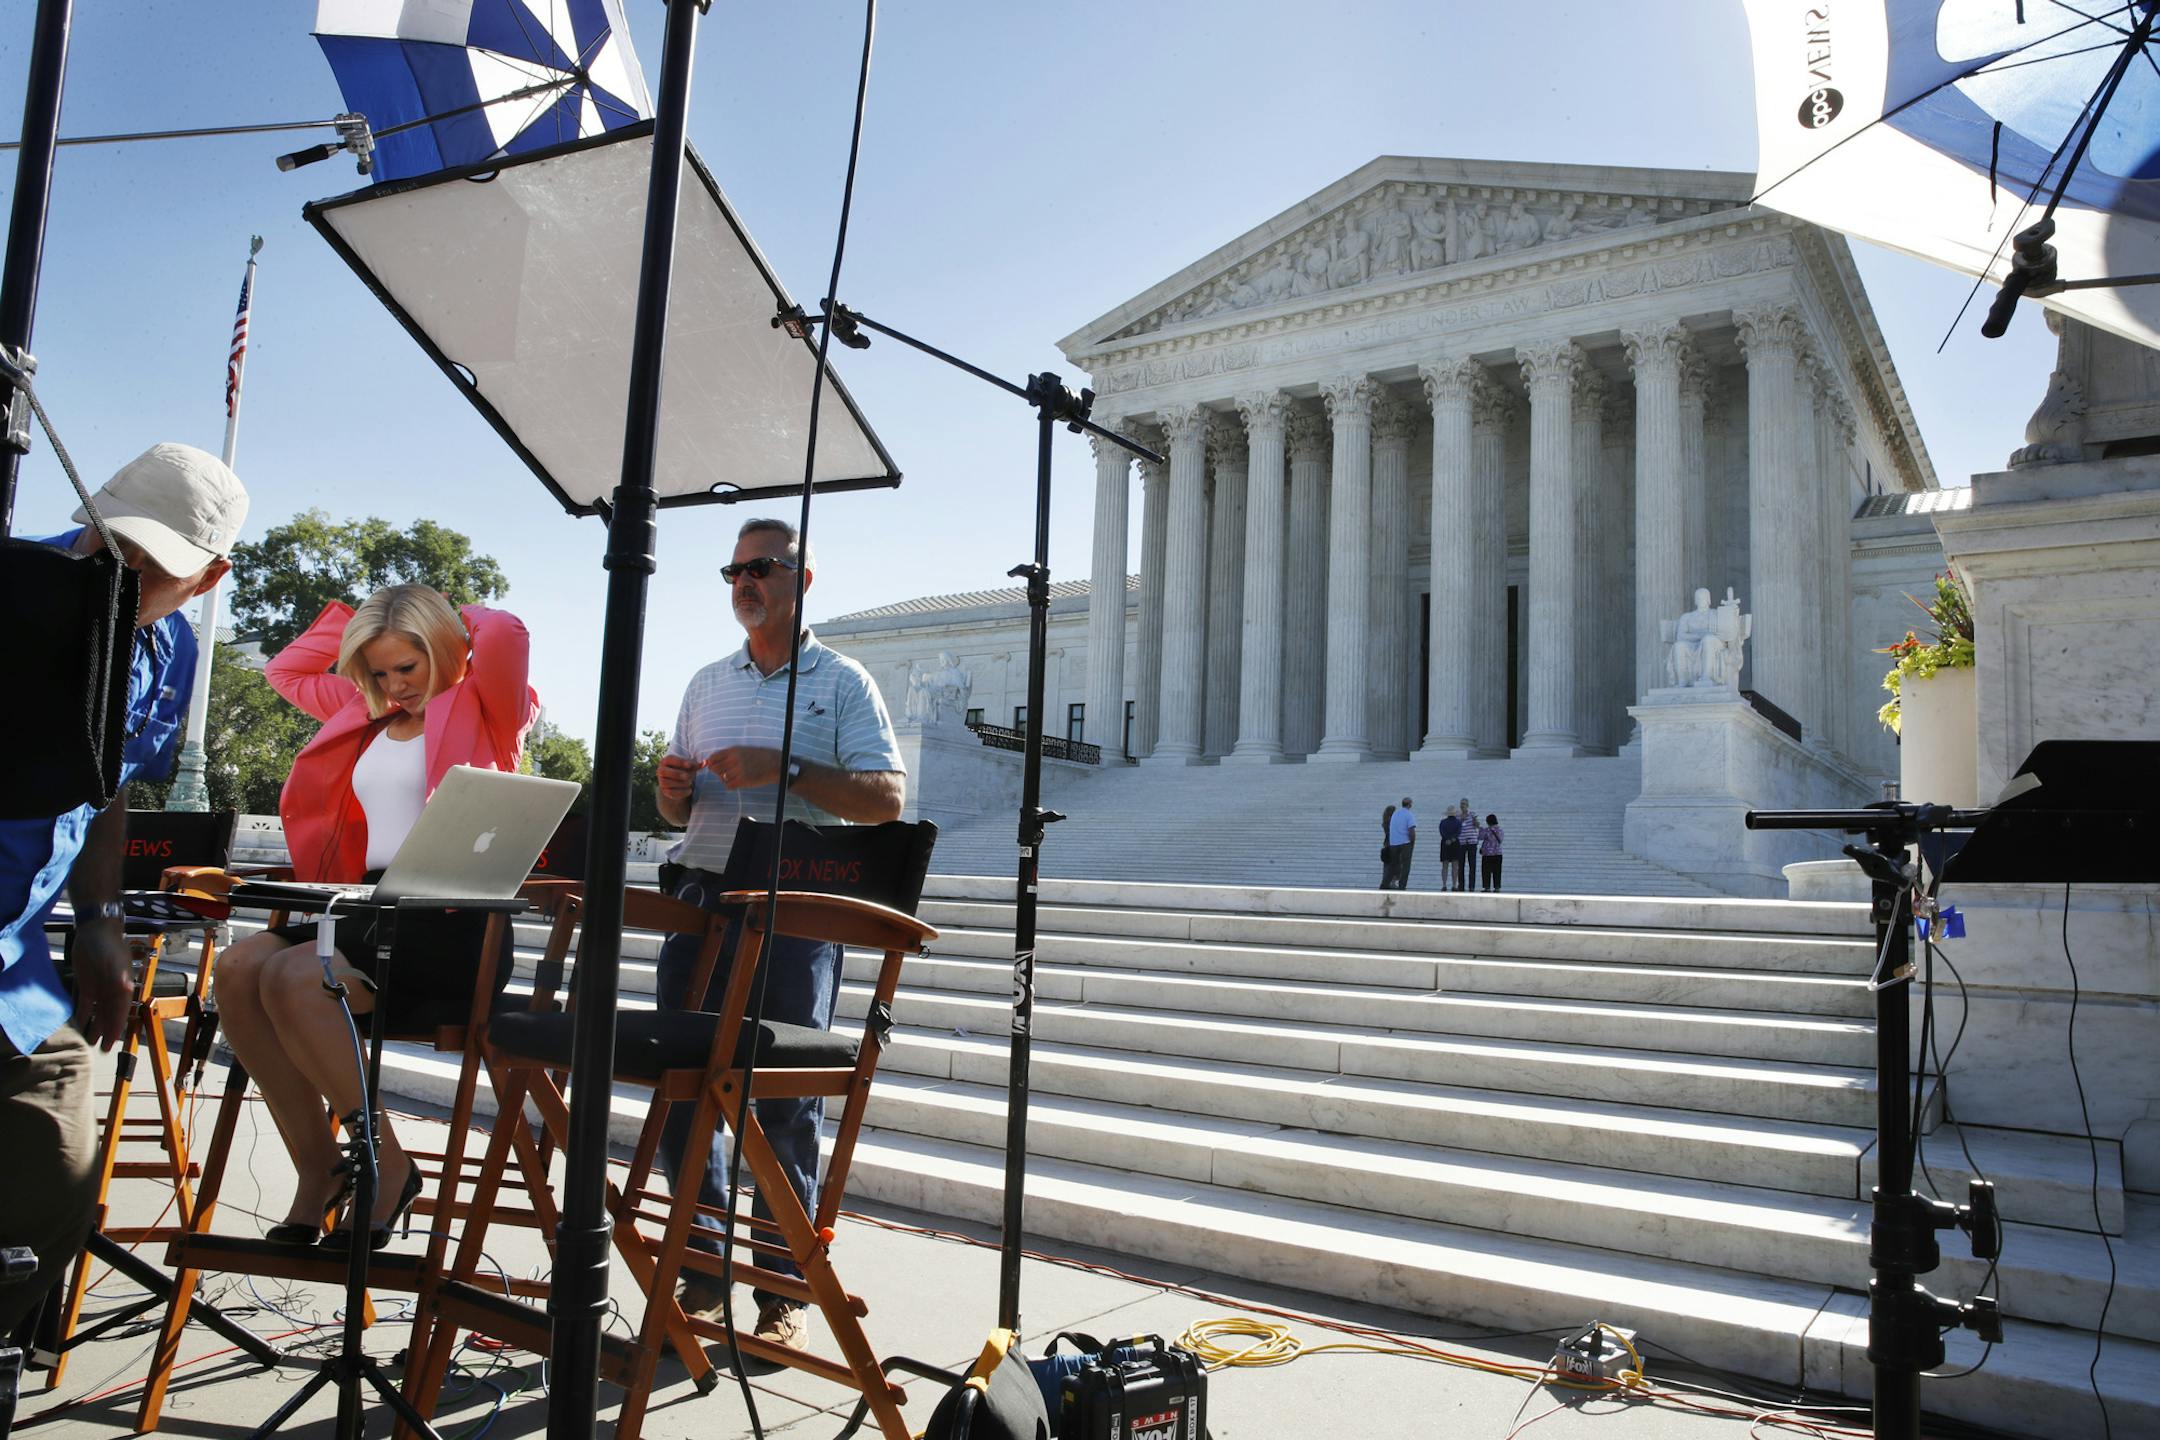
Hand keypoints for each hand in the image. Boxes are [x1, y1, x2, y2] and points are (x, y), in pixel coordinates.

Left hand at [72, 925, 134, 1050]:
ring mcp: (99, 987)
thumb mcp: (113, 959)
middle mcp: (112, 990)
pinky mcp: (86, 983)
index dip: (115, 1029)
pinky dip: (82, 1013)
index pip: (119, 1012)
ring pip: (98, 1012)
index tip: (110, 1044)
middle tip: (100, 1049)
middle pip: (109, 1015)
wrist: (95, 930)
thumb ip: (119, 974)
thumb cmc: (106, 944)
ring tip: (88, 1041)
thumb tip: (125, 989)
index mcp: (121, 987)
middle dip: (105, 1032)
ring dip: (94, 1025)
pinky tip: (78, 1023)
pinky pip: (84, 1003)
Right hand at [657, 753, 700, 802]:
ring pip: (667, 783)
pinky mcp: (665, 791)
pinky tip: (689, 790)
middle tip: (688, 776)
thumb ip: (697, 764)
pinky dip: (682, 792)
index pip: (669, 759)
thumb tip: (706, 762)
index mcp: (666, 761)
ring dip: (681, 783)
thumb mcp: (690, 766)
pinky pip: (671, 793)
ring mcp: (661, 782)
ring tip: (690, 783)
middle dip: (678, 774)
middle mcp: (660, 770)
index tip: (690, 765)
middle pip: (664, 771)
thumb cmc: (684, 770)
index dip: (679, 762)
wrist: (679, 783)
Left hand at [704, 746, 783, 789]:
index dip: (712, 763)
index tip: (715, 766)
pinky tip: (738, 782)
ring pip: (722, 778)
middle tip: (725, 772)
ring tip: (734, 777)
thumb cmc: (760, 757)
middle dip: (718, 772)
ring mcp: (739, 770)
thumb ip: (729, 755)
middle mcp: (735, 759)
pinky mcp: (743, 780)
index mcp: (734, 750)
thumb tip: (711, 761)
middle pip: (715, 768)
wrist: (775, 764)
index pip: (713, 757)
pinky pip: (729, 785)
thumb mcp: (743, 750)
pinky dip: (731, 785)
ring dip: (725, 779)